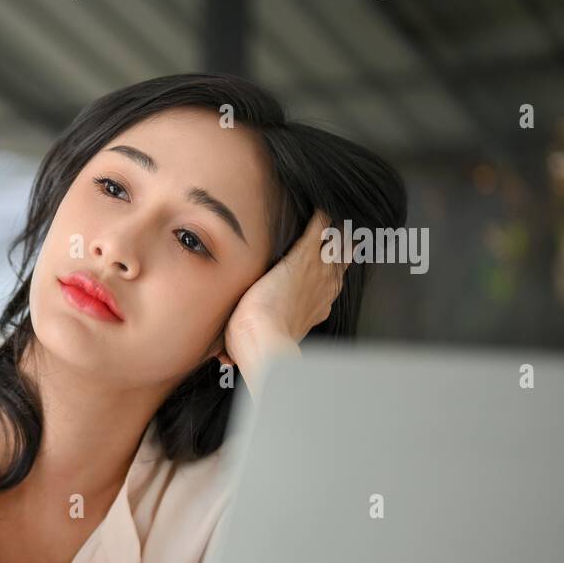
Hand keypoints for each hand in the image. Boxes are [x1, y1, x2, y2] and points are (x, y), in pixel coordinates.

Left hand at [214, 209, 345, 367]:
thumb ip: (248, 340)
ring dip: (333, 230)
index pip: (329, 283)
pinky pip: (320, 227)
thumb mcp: (260, 338)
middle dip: (339, 245)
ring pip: (335, 243)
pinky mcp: (304, 257)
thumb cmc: (258, 347)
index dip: (329, 271)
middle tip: (340, 232)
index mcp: (317, 306)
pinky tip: (319, 203)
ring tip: (331, 215)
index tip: (328, 261)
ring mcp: (318, 271)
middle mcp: (324, 288)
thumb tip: (223, 360)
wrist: (264, 342)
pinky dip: (321, 215)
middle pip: (339, 260)